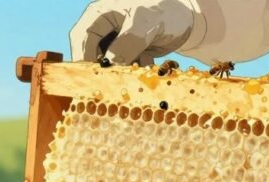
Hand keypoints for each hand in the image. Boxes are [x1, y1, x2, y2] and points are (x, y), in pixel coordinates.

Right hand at [70, 0, 195, 65]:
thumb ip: (128, 42)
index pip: (83, 39)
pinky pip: (122, 70)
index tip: (96, 77)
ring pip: (108, 66)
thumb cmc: (164, 11)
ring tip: (140, 72)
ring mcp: (114, 43)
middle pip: (92, 55)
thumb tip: (110, 65)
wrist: (186, 19)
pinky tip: (148, 69)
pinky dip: (133, 75)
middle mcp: (103, 29)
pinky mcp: (126, 55)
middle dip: (105, 71)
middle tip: (117, 84)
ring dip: (122, 74)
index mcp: (100, 14)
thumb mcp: (146, 23)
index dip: (85, 59)